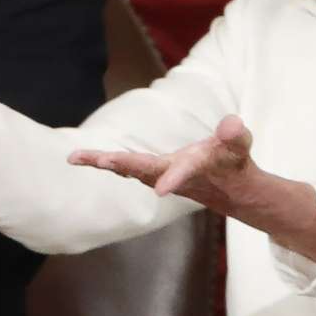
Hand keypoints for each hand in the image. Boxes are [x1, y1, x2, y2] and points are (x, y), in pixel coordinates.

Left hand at [70, 114, 264, 210]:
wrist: (228, 190)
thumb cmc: (234, 162)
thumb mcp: (240, 146)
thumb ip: (234, 135)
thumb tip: (231, 124)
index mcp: (194, 168)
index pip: (184, 171)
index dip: (174, 179)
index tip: (161, 191)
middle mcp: (171, 174)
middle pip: (143, 170)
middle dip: (122, 165)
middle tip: (99, 161)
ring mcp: (159, 175)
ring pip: (128, 169)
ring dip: (103, 163)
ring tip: (75, 158)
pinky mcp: (152, 173)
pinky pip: (125, 167)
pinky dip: (106, 162)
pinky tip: (85, 158)